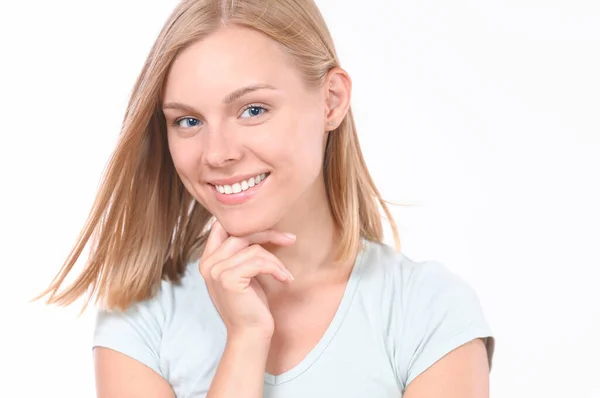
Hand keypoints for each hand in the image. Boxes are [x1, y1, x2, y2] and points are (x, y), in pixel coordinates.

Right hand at [199, 220, 295, 339]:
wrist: (250, 334)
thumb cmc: (251, 304)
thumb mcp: (243, 272)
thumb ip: (241, 251)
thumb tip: (260, 225)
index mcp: (208, 259)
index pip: (223, 226)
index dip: (248, 224)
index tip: (271, 230)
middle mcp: (207, 263)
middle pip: (240, 233)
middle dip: (269, 234)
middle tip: (290, 239)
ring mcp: (216, 271)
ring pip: (253, 248)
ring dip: (275, 260)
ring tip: (284, 274)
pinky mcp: (228, 279)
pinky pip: (259, 261)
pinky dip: (276, 268)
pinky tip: (284, 279)